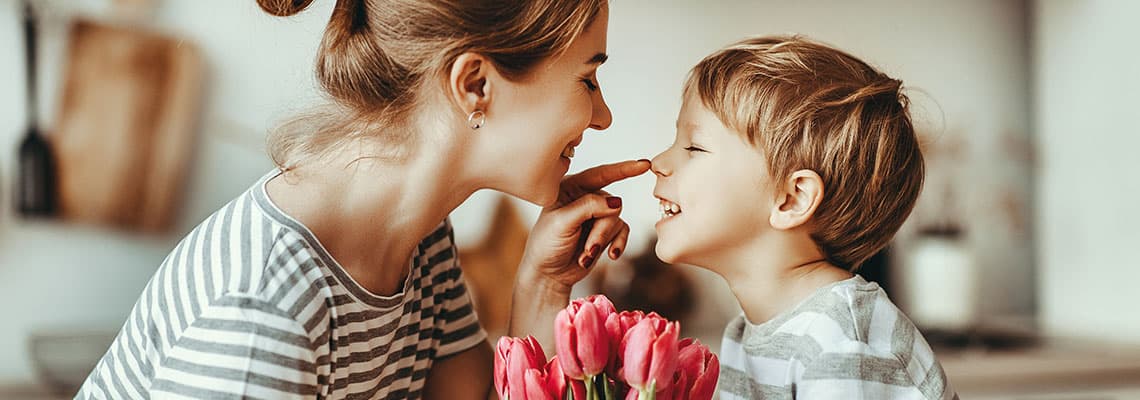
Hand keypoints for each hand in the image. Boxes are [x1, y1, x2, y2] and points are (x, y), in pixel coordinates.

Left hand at [518, 159, 651, 290]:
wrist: (549, 273)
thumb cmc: (547, 244)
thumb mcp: (562, 222)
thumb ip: (588, 207)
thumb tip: (617, 201)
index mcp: (570, 187)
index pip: (600, 174)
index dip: (623, 169)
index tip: (643, 164)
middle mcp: (586, 197)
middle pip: (611, 204)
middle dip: (601, 230)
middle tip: (588, 249)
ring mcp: (597, 215)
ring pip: (616, 220)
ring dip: (603, 240)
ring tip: (586, 255)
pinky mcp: (606, 231)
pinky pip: (623, 231)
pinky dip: (617, 244)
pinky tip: (610, 255)